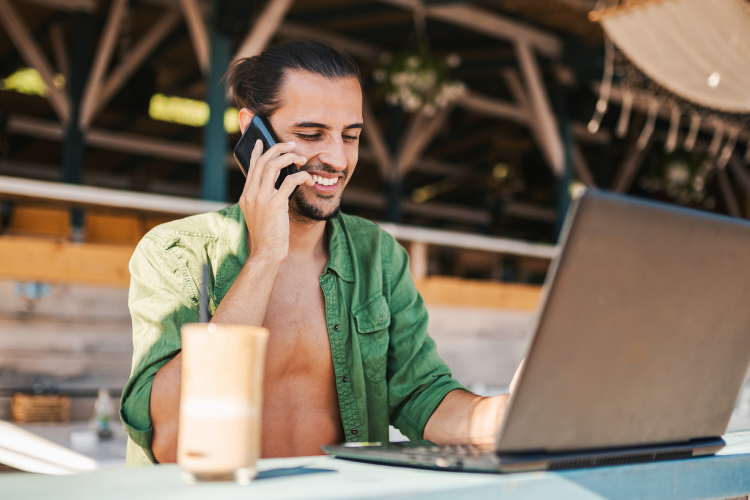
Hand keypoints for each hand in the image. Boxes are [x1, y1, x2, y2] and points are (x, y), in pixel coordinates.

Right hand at [239, 140, 312, 262]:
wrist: (266, 253)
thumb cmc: (267, 236)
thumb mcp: (259, 215)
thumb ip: (263, 199)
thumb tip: (276, 186)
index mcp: (246, 196)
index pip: (251, 168)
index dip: (257, 152)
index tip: (262, 141)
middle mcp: (251, 194)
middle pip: (263, 161)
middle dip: (278, 149)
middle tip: (292, 145)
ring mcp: (261, 199)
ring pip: (274, 166)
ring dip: (290, 158)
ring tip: (302, 158)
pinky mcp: (274, 205)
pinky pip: (289, 181)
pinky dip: (301, 176)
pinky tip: (309, 179)